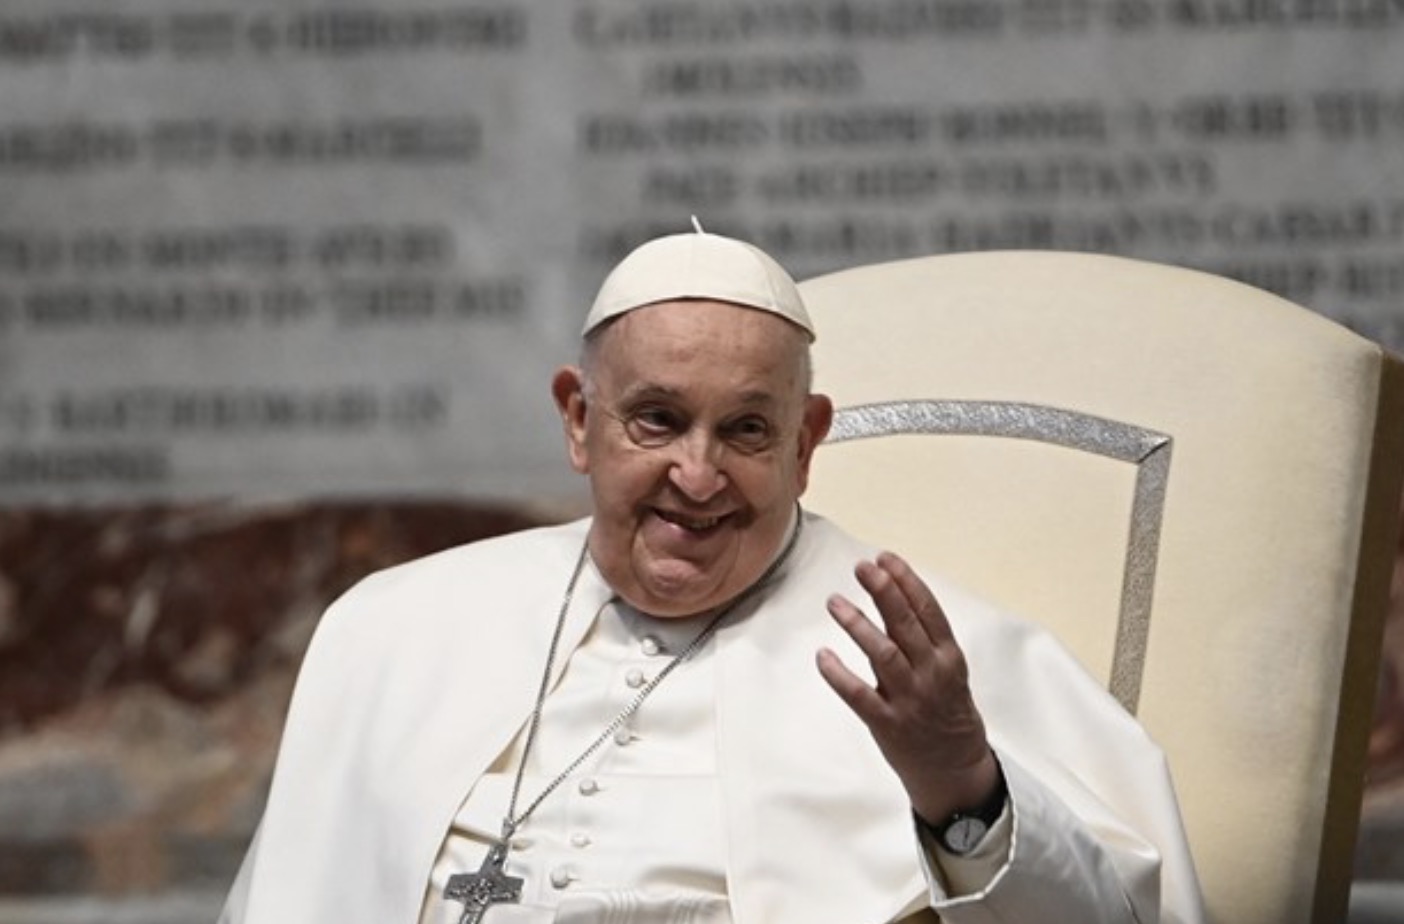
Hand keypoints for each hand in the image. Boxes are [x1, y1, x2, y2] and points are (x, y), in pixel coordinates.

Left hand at [816, 551, 999, 822]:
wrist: (955, 769)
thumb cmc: (947, 711)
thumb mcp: (947, 671)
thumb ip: (921, 640)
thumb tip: (890, 595)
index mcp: (949, 657)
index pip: (928, 610)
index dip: (906, 581)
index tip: (885, 558)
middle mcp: (931, 674)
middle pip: (906, 624)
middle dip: (884, 591)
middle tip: (862, 567)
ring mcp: (909, 699)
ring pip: (883, 654)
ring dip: (858, 625)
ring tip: (834, 601)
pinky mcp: (888, 723)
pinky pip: (859, 695)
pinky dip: (839, 675)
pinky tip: (822, 656)